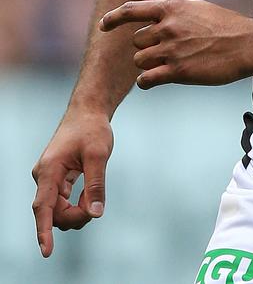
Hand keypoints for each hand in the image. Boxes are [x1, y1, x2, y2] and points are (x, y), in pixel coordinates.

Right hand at [32, 109, 112, 257]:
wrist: (88, 111)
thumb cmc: (92, 129)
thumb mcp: (99, 155)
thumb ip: (96, 185)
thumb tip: (95, 213)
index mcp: (50, 169)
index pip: (44, 207)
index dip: (44, 231)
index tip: (47, 251)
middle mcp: (44, 176)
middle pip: (53, 212)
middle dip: (74, 216)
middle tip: (95, 207)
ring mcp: (49, 178)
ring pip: (58, 209)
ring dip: (76, 211)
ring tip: (93, 196)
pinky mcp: (56, 178)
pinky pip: (62, 201)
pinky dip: (76, 203)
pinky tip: (88, 196)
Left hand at [100, 0, 252, 88]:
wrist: (247, 44)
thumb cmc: (224, 24)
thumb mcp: (195, 7)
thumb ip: (166, 2)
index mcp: (171, 8)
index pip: (131, 10)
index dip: (113, 18)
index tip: (104, 26)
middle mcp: (167, 26)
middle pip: (136, 41)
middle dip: (147, 47)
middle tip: (167, 50)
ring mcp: (171, 50)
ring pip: (139, 60)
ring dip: (148, 64)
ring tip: (167, 64)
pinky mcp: (177, 72)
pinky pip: (146, 79)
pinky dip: (147, 81)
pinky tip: (156, 79)